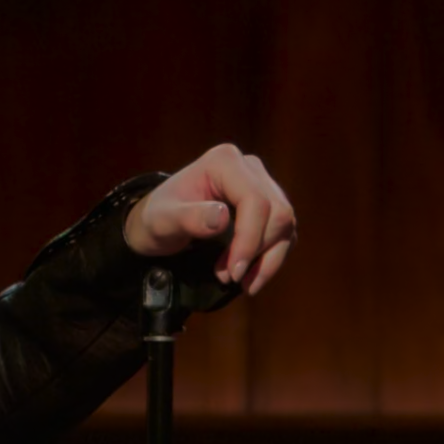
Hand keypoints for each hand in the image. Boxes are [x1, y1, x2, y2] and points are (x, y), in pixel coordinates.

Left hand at [127, 144, 297, 295]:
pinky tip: (249, 276)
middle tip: (229, 278)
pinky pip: (284, 234)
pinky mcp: (269, 206)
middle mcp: (250, 168)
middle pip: (277, 212)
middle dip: (257, 251)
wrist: (159, 222)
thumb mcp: (162, 220)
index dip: (249, 239)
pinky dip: (270, 258)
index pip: (255, 200)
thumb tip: (223, 217)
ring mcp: (263, 185)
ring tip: (238, 281)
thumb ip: (189, 217)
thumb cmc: (158, 218)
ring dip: (267, 259)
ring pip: (285, 225)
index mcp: (224, 161)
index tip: (233, 272)